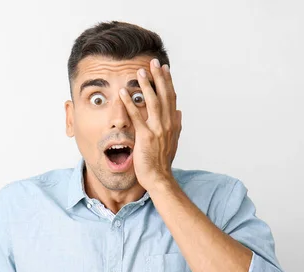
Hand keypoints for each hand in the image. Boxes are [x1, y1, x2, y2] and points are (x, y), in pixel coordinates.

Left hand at [118, 59, 181, 190]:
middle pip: (164, 95)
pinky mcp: (145, 137)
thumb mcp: (172, 141)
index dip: (168, 81)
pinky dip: (129, 103)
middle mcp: (167, 124)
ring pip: (153, 102)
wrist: (159, 178)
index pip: (171, 97)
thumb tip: (179, 113)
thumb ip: (176, 125)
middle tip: (153, 61)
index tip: (164, 68)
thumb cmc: (162, 161)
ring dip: (146, 85)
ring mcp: (157, 130)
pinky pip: (136, 117)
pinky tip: (123, 93)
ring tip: (139, 71)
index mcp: (173, 123)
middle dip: (159, 77)